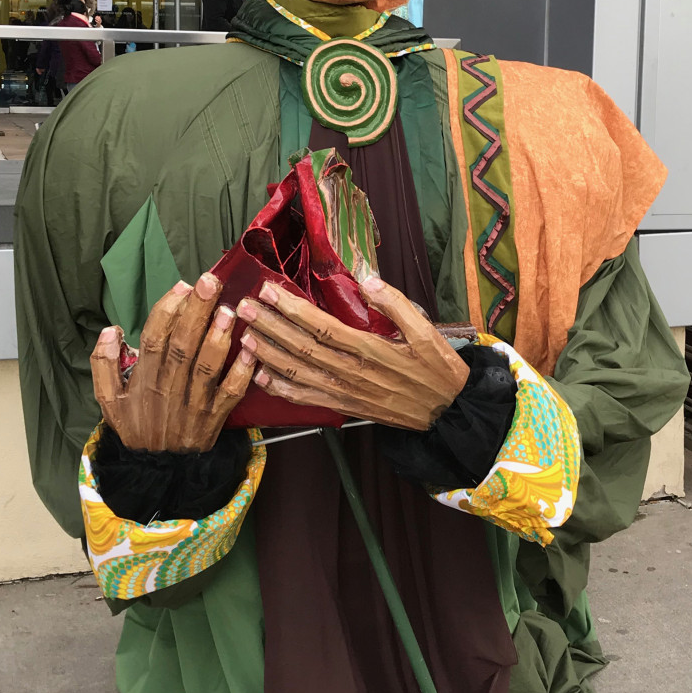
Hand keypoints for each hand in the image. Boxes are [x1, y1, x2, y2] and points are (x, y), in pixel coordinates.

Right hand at [90, 273, 255, 451]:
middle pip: (183, 344)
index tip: (182, 286)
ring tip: (229, 310)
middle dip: (197, 311)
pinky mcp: (216, 416)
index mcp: (144, 379)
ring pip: (207, 367)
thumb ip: (103, 365)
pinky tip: (250, 352)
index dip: (167, 312)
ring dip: (218, 338)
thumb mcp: (107, 401)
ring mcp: (195, 403)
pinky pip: (231, 394)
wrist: (157, 471)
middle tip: (210, 282)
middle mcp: (169, 387)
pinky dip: (241, 373)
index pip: (154, 339)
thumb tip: (110, 331)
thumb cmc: (137, 427)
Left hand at [236, 277, 469, 430]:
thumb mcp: (427, 332)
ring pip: (299, 374)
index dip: (293, 310)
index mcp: (372, 351)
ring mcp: (347, 394)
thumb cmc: (438, 368)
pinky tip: (261, 376)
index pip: (323, 328)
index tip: (269, 291)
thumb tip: (368, 279)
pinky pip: (307, 399)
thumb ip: (397, 304)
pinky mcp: (346, 408)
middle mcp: (353, 374)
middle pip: (303, 349)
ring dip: (269, 354)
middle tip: (244, 307)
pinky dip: (281, 389)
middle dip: (271, 327)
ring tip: (245, 334)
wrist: (448, 413)